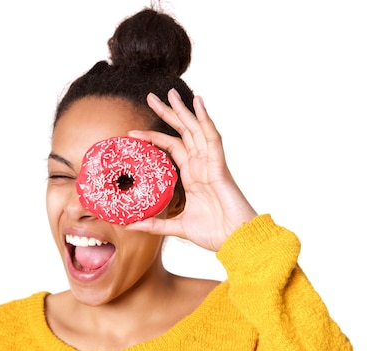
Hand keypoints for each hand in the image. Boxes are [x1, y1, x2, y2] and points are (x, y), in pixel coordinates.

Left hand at [125, 88, 256, 251]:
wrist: (236, 240)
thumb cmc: (214, 233)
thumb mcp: (177, 227)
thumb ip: (155, 223)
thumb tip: (130, 224)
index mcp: (192, 176)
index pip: (171, 148)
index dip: (153, 138)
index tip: (132, 133)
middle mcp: (201, 165)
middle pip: (182, 132)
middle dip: (167, 113)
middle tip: (151, 97)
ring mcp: (211, 164)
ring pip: (195, 129)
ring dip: (183, 110)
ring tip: (170, 93)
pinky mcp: (220, 166)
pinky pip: (212, 138)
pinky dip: (205, 119)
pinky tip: (198, 103)